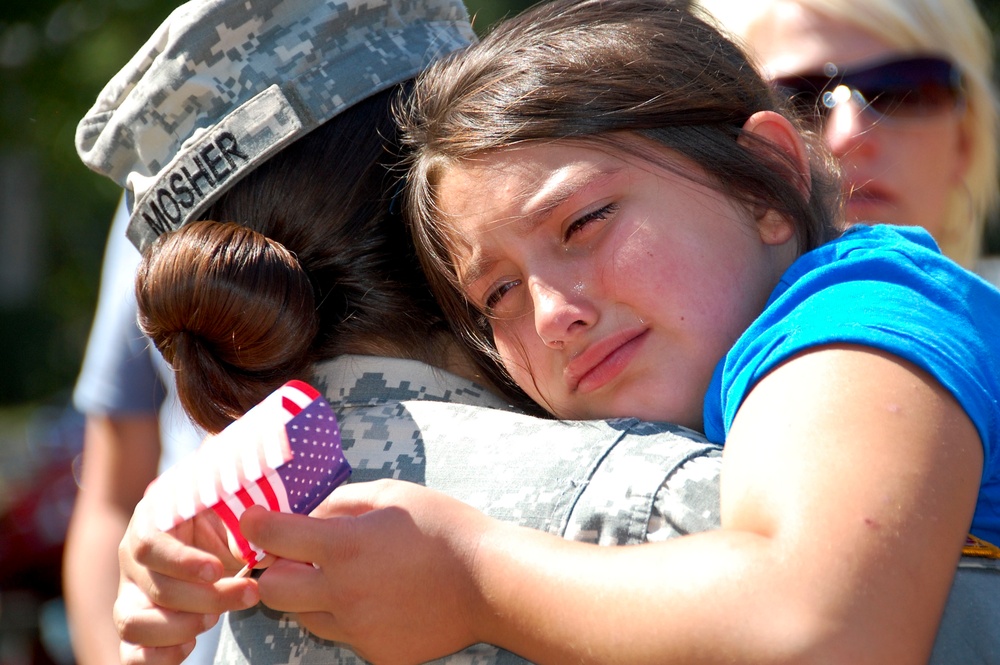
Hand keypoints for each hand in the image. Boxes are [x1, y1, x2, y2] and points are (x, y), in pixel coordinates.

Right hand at [115, 494, 259, 664]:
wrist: (211, 532)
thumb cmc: (223, 515)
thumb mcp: (232, 509)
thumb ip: (241, 527)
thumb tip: (256, 555)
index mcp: (150, 522)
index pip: (149, 545)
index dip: (181, 562)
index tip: (216, 571)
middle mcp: (134, 560)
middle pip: (156, 588)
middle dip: (207, 598)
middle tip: (247, 593)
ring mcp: (131, 594)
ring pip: (133, 623)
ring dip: (180, 628)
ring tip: (215, 618)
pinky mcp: (138, 625)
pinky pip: (132, 654)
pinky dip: (160, 657)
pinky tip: (190, 644)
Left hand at [240, 479, 492, 664]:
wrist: (490, 582)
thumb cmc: (444, 528)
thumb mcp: (391, 495)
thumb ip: (340, 504)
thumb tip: (306, 516)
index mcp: (345, 546)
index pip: (273, 537)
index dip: (254, 524)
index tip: (253, 519)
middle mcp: (343, 592)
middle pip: (270, 590)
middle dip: (274, 570)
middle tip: (297, 555)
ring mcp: (358, 628)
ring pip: (302, 616)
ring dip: (309, 595)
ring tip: (347, 575)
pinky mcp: (374, 651)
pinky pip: (340, 634)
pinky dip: (345, 615)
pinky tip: (378, 597)